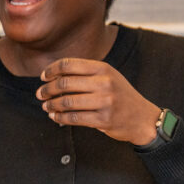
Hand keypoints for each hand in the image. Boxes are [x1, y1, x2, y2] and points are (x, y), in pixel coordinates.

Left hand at [37, 58, 161, 145]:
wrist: (143, 118)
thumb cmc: (120, 96)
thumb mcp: (108, 77)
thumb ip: (85, 74)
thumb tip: (54, 76)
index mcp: (103, 68)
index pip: (69, 64)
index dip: (52, 70)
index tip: (43, 77)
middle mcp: (104, 83)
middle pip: (64, 83)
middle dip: (47, 89)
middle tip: (40, 94)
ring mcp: (105, 101)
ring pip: (67, 102)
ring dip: (51, 105)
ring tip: (46, 106)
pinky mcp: (103, 119)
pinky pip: (74, 118)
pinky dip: (60, 118)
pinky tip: (55, 116)